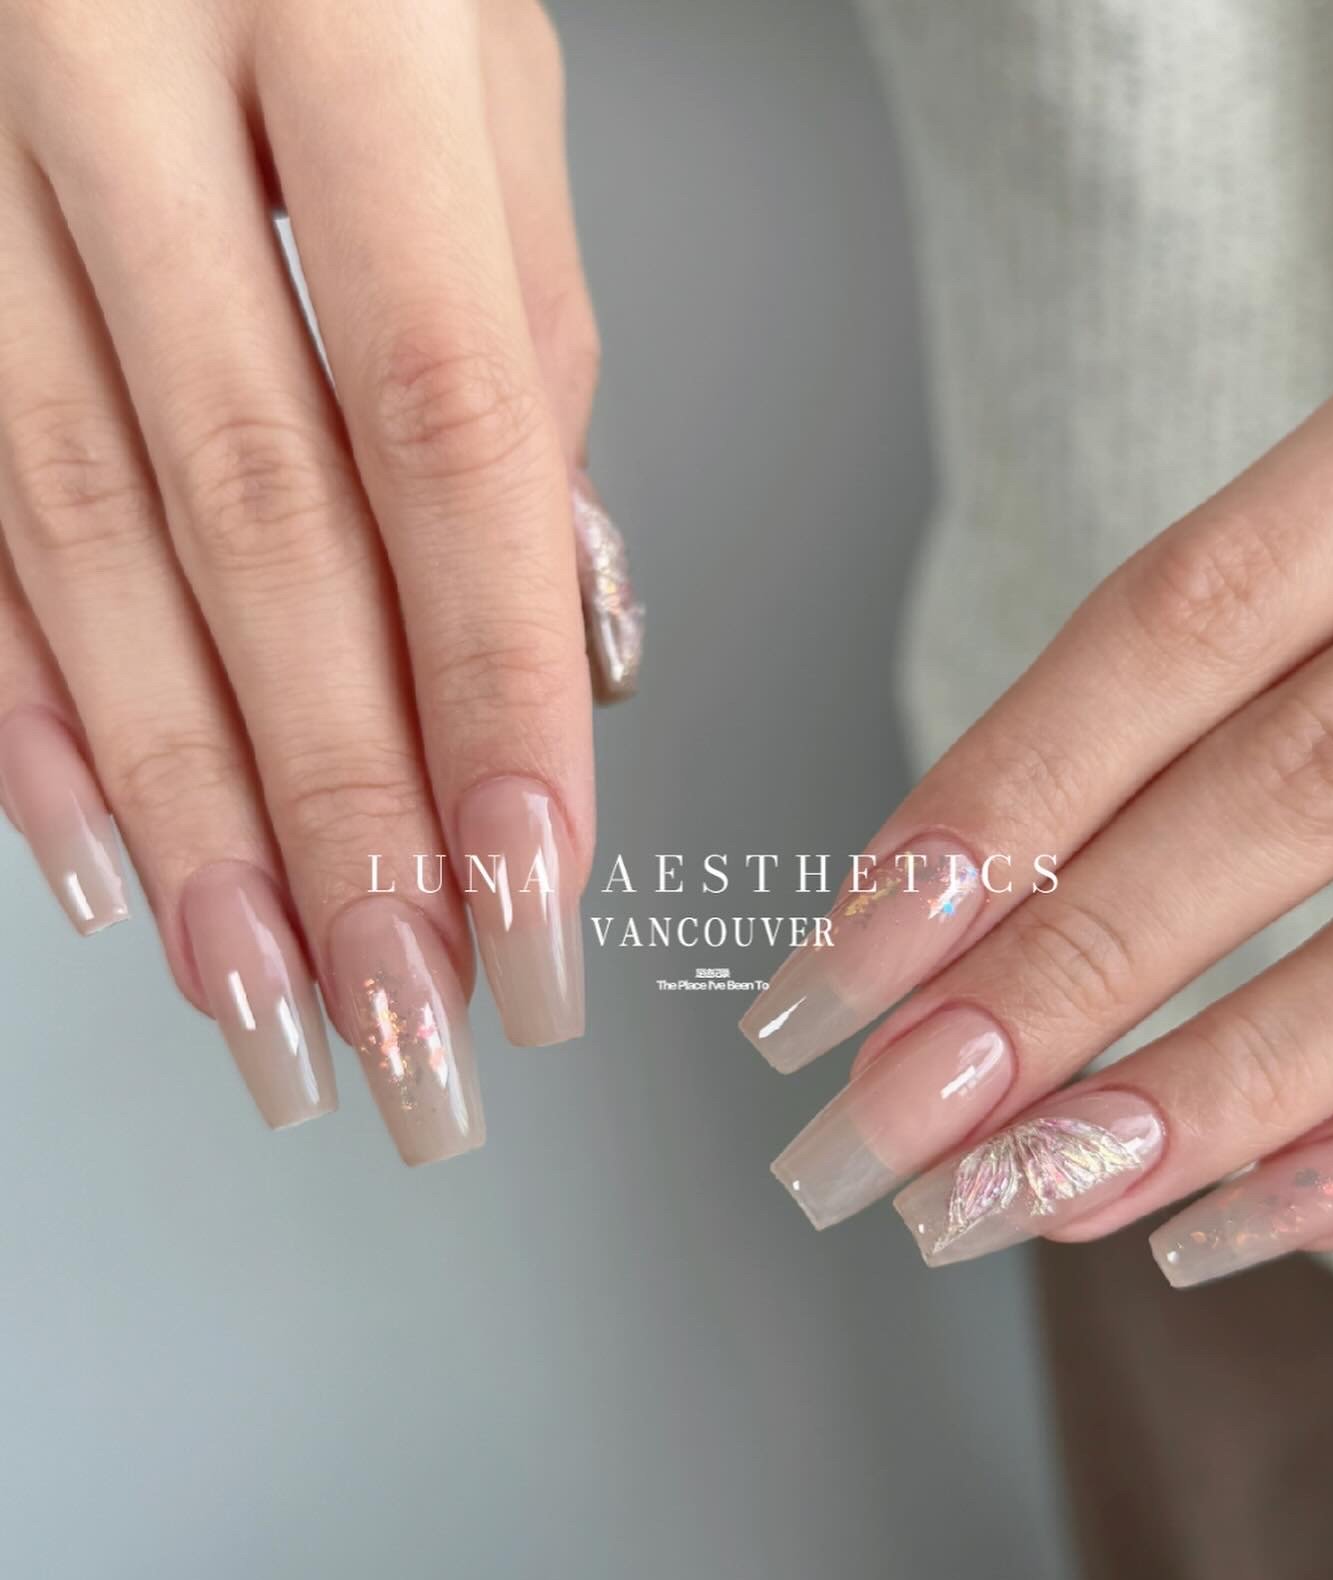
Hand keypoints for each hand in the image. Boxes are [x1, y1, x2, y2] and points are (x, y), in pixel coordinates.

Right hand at [0, 0, 635, 1162]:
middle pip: (252, 520)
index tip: (533, 881)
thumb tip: (562, 619)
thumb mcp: (476, 65)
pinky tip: (100, 855)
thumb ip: (518, 332)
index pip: (440, 421)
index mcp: (337, 9)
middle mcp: (113, 74)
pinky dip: (24, 702)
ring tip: (266, 992)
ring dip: (183, 805)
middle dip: (336, 805)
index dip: (487, 678)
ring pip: (81, 541)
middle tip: (405, 1011)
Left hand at [746, 298, 1332, 1286]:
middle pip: (1277, 795)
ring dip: (1216, 1091)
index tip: (825, 970)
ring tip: (1027, 1198)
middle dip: (1055, 987)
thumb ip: (1263, 626)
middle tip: (877, 1138)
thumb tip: (991, 861)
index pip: (1168, 632)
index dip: (985, 810)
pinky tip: (1261, 1213)